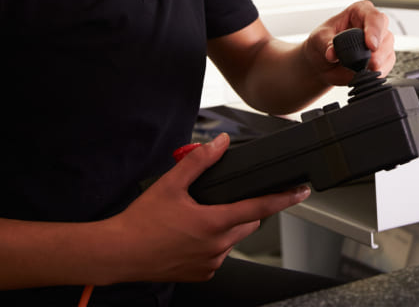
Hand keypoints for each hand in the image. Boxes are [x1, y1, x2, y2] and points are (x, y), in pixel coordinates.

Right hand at [105, 133, 309, 283]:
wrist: (117, 254)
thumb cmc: (140, 223)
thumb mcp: (170, 184)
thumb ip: (198, 161)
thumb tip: (219, 144)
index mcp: (213, 223)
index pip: (260, 208)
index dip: (285, 198)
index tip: (302, 191)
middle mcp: (216, 246)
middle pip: (249, 223)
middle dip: (247, 209)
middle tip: (226, 199)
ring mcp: (209, 263)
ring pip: (234, 239)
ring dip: (228, 226)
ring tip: (201, 216)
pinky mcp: (201, 274)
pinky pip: (218, 254)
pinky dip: (214, 242)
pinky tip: (194, 234)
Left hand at [305, 0, 395, 85]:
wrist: (322, 62)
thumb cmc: (322, 42)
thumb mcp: (319, 38)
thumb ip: (326, 44)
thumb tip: (332, 52)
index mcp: (359, 11)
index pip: (373, 17)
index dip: (374, 30)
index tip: (370, 45)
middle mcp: (372, 25)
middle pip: (385, 33)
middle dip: (378, 50)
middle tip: (369, 62)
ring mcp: (379, 41)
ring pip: (388, 50)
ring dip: (378, 62)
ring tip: (363, 70)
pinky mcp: (382, 57)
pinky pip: (387, 64)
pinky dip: (379, 71)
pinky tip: (368, 74)